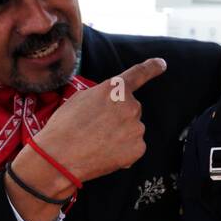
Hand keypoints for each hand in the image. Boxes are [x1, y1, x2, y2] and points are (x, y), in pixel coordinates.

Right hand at [19, 57, 167, 189]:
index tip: (161, 63)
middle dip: (119, 116)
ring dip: (120, 135)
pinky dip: (123, 151)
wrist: (59, 157)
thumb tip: (110, 101)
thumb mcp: (80, 98)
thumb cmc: (64, 127)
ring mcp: (137, 128)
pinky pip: (134, 147)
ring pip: (132, 129)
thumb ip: (103, 95)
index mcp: (115, 89)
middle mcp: (131, 106)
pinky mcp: (138, 148)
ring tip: (97, 142)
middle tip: (96, 127)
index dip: (152, 67)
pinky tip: (105, 153)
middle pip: (131, 109)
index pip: (139, 74)